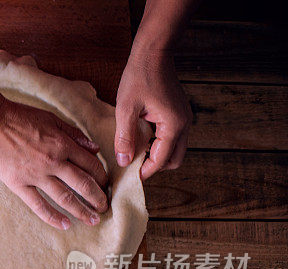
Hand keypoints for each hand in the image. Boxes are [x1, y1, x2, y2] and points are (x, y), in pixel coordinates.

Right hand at [0, 97, 108, 229]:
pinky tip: (65, 225)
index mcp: (62, 144)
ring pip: (65, 197)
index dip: (101, 177)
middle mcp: (53, 162)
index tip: (105, 185)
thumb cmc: (19, 117)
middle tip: (104, 208)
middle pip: (83, 184)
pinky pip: (39, 205)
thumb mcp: (51, 118)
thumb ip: (74, 133)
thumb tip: (94, 148)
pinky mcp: (19, 185)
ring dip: (82, 211)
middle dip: (97, 198)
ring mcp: (36, 175)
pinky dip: (53, 217)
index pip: (90, 164)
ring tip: (93, 221)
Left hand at [115, 49, 191, 178]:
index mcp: (173, 125)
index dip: (145, 171)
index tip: (129, 178)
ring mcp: (183, 118)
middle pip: (173, 159)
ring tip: (134, 153)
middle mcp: (183, 124)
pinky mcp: (178, 113)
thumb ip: (124, 137)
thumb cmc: (139, 76)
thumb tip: (123, 161)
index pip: (161, 160)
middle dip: (154, 166)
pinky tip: (140, 139)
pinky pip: (171, 137)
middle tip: (132, 166)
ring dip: (156, 155)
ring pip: (174, 149)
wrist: (154, 52)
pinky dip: (158, 144)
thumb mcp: (125, 108)